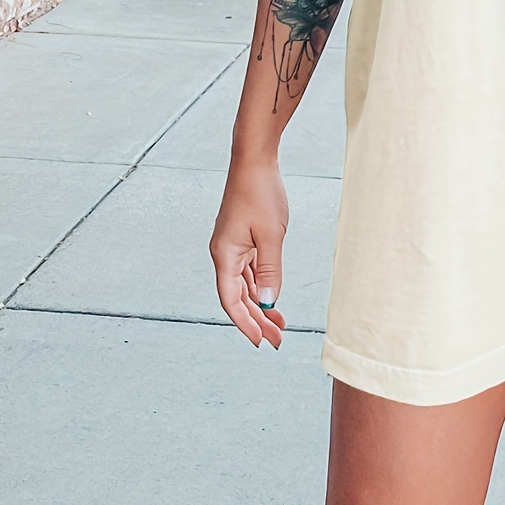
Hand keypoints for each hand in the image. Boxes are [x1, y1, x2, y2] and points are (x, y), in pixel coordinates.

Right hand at [210, 154, 287, 347]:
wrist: (254, 162)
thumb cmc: (261, 194)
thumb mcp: (271, 236)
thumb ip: (270, 271)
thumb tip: (267, 303)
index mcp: (224, 255)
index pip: (231, 300)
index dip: (245, 323)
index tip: (261, 341)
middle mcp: (224, 255)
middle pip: (237, 297)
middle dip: (256, 321)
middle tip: (277, 340)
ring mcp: (232, 248)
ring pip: (244, 287)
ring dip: (259, 307)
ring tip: (280, 325)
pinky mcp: (242, 242)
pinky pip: (249, 274)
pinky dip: (260, 289)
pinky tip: (272, 301)